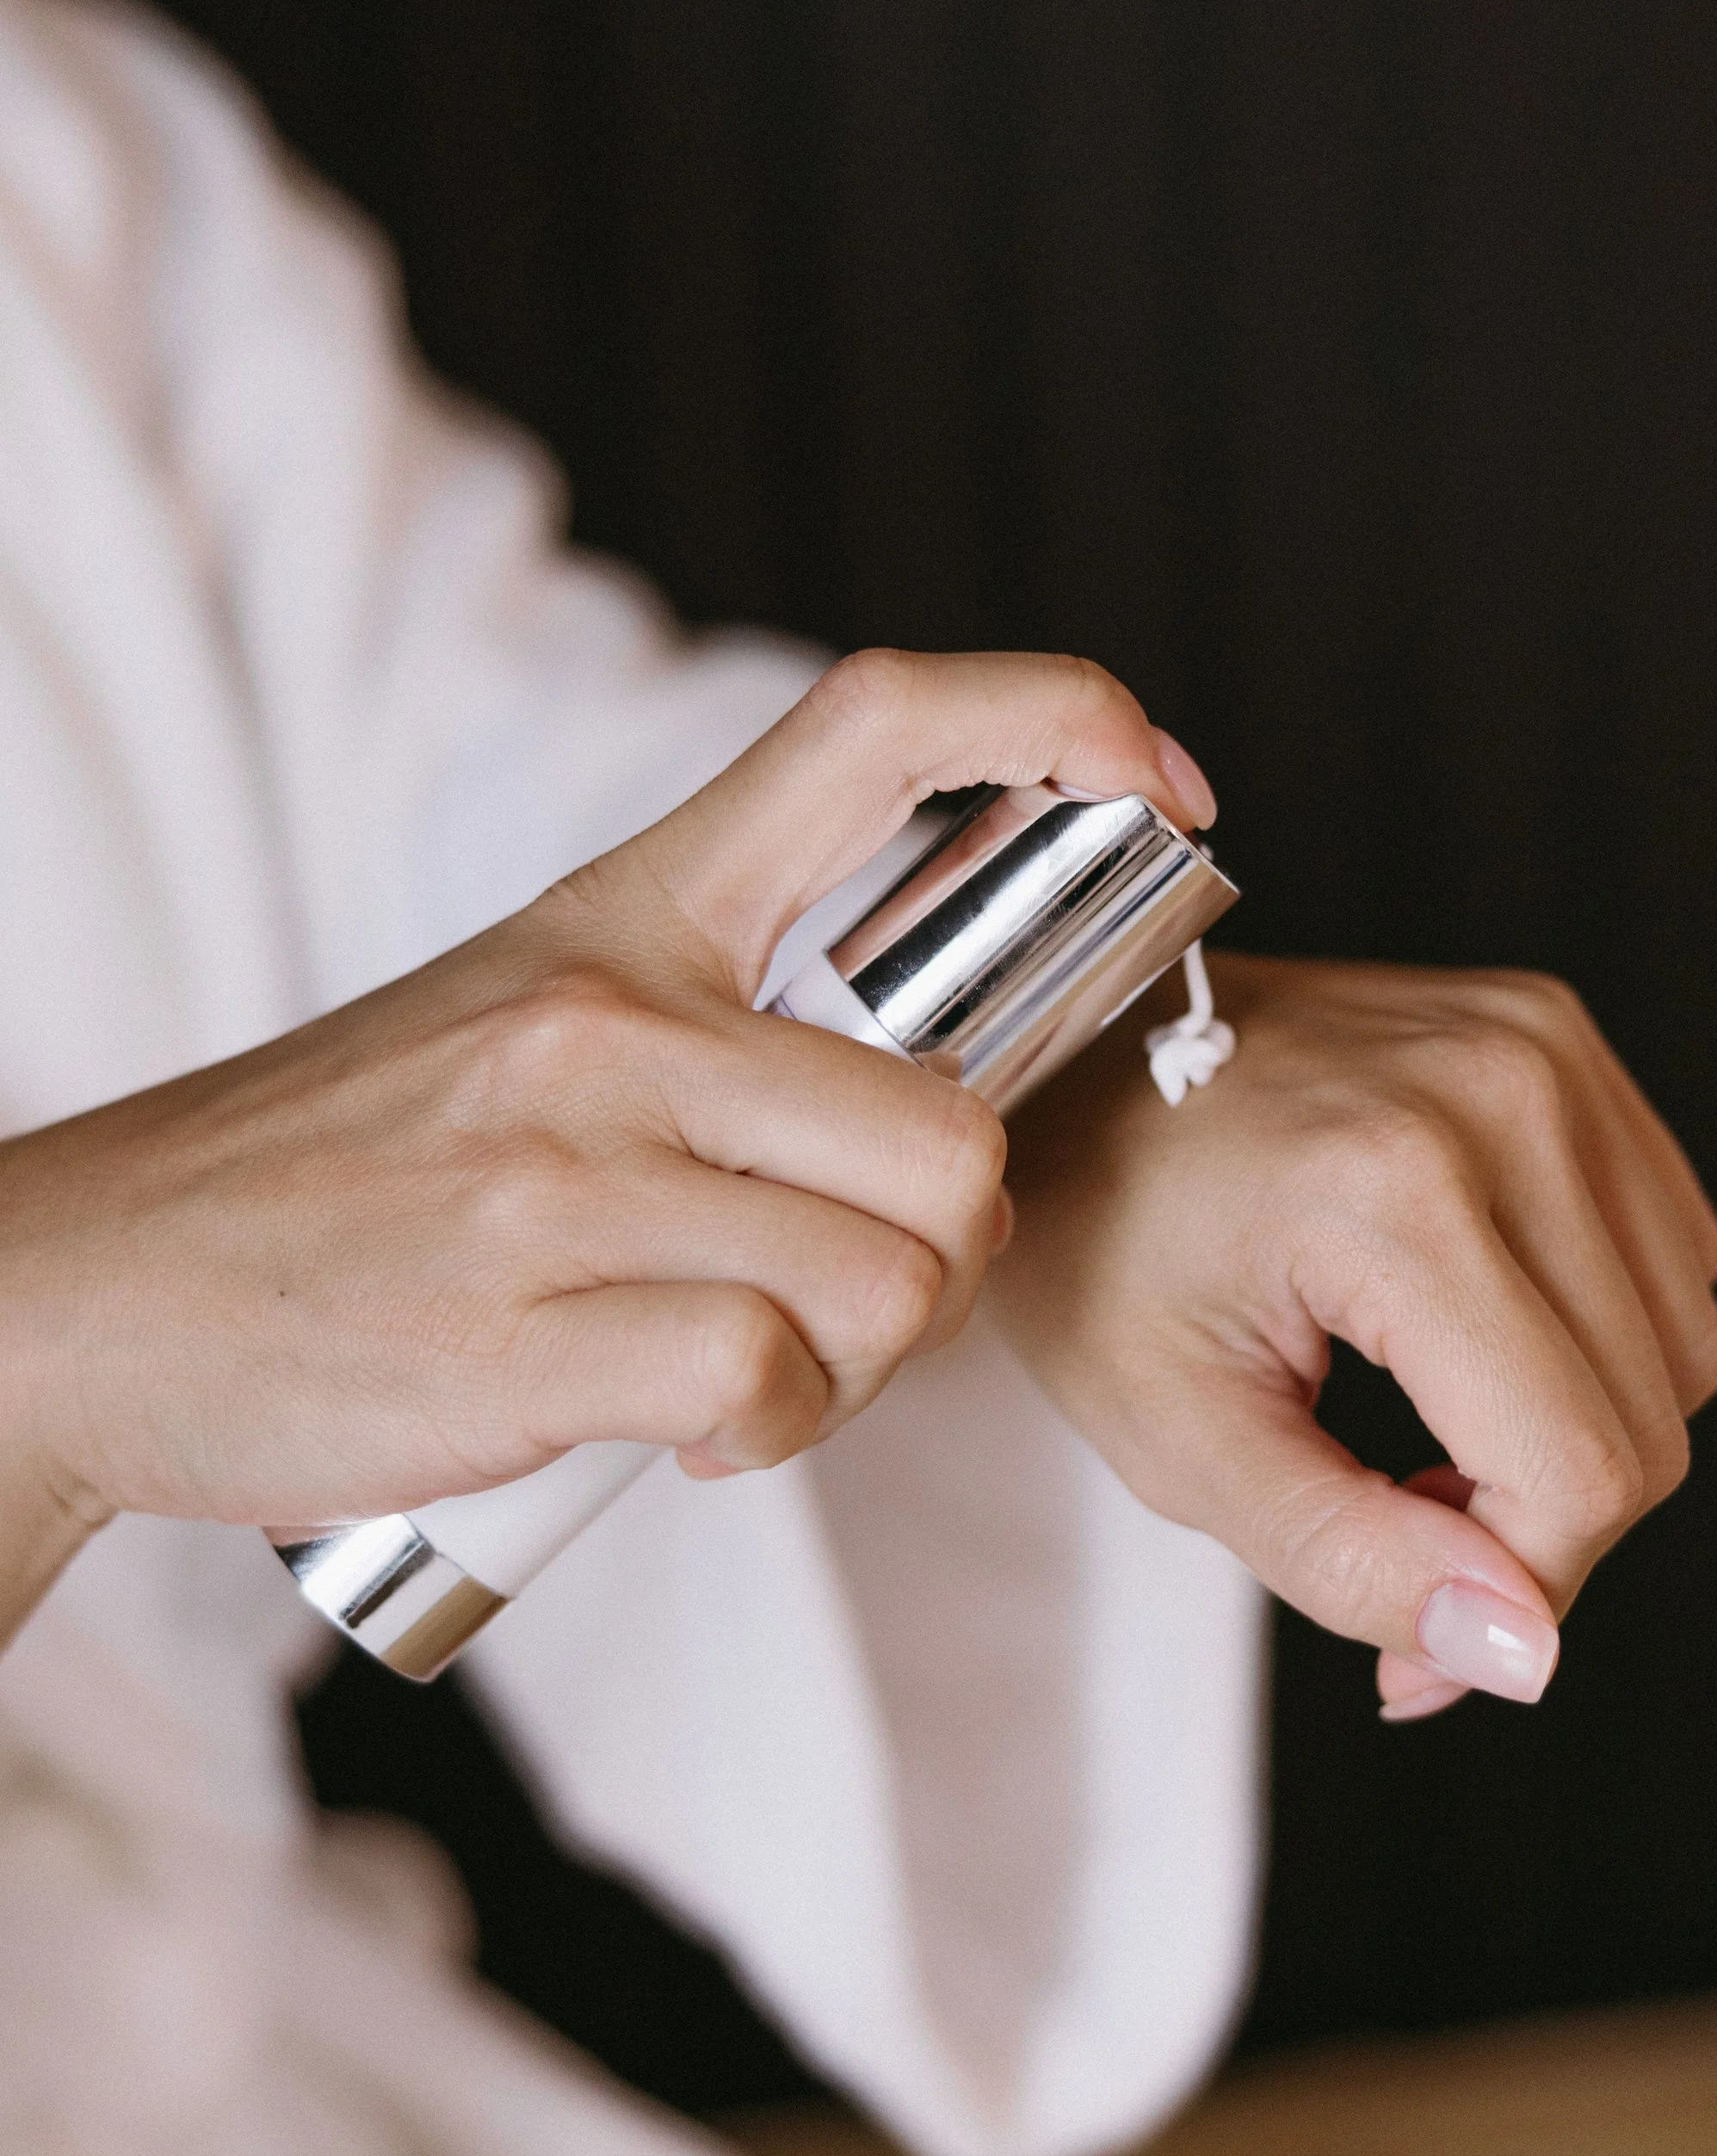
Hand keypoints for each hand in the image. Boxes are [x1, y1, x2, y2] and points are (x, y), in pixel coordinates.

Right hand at [0, 651, 1212, 1640]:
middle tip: (849, 1297)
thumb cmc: (340, 1182)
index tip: (1170, 788)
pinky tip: (682, 1427)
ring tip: (739, 1372)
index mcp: (624, 914)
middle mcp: (608, 1015)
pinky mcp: (526, 1322)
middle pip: (955, 1132)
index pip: (880, 729)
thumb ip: (713, 1038)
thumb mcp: (521, 1030)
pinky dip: (765, 1432)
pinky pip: (772, 1374)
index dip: (1062, 723)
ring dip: (858, 1366)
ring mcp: (563, 1167)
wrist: (97, 1292)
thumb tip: (929, 1124)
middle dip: (950, 1256)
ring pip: (891, 1274)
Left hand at [995, 952, 1716, 1713]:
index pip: (1574, 1469)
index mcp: (1392, 1188)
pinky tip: (1470, 1339)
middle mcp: (1504, 1094)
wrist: (1062, 1066)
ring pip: (1684, 1349)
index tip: (1410, 1637)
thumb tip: (1518, 1656)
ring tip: (1425, 1430)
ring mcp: (1547, 1052)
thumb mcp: (1177, 1440)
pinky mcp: (1566, 1043)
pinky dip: (1596, 1341)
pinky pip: (1673, 1258)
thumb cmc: (1093, 1240)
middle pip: (1648, 1421)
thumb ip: (1350, 1563)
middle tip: (1397, 1523)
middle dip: (1538, 1528)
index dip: (1514, 1596)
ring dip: (1577, 1433)